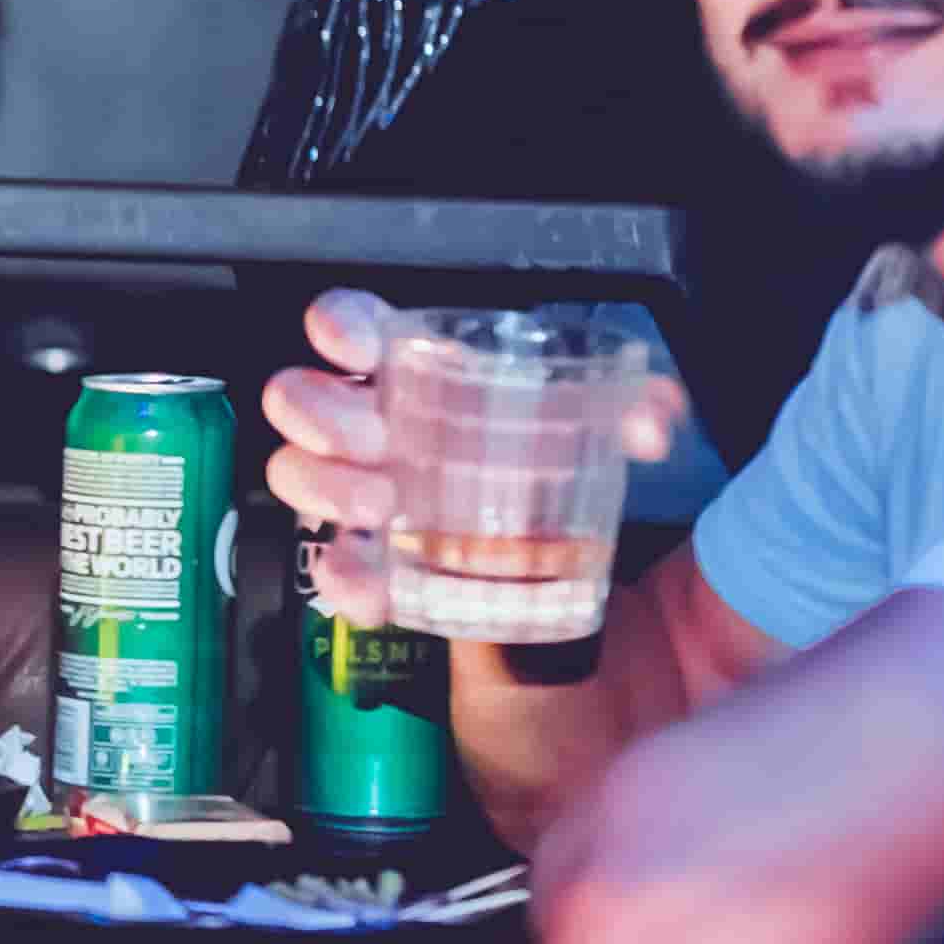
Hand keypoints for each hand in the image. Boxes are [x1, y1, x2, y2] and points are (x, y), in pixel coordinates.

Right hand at [262, 288, 686, 629]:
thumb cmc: (578, 503)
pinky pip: (333, 571)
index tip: (361, 348)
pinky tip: (377, 590)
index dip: (340, 325)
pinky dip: (345, 578)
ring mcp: (369, 506)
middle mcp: (384, 436)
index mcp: (428, 381)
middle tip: (377, 439)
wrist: (586, 617)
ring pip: (296, 475)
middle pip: (301, 398)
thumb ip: (637, 414)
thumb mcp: (616, 441)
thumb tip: (647, 421)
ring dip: (324, 482)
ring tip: (381, 503)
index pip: (355, 328)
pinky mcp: (375, 576)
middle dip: (323, 412)